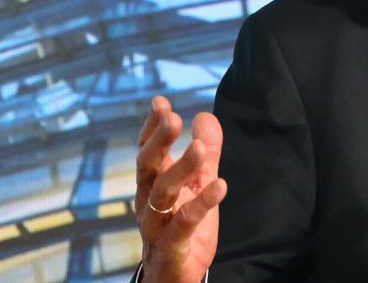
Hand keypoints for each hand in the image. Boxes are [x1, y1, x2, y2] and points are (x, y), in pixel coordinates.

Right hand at [135, 96, 227, 282]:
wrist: (174, 277)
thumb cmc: (183, 229)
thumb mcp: (197, 186)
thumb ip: (203, 155)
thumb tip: (206, 116)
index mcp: (152, 184)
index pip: (147, 151)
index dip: (152, 128)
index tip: (160, 102)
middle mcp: (148, 202)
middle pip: (147, 166)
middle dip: (159, 141)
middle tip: (174, 118)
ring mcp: (155, 225)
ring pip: (162, 192)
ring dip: (181, 168)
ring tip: (199, 147)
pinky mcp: (171, 247)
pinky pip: (183, 223)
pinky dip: (201, 204)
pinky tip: (220, 186)